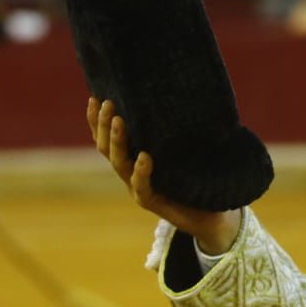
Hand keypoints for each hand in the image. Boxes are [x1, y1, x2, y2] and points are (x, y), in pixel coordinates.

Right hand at [86, 97, 243, 253]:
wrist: (210, 215)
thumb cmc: (198, 178)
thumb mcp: (184, 148)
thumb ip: (178, 128)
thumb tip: (183, 92)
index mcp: (133, 158)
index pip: (108, 137)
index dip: (97, 120)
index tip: (95, 97)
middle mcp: (130, 172)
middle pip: (107, 148)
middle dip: (103, 125)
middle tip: (107, 103)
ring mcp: (138, 188)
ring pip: (119, 164)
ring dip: (117, 142)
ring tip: (119, 121)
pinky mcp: (152, 202)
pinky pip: (141, 187)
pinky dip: (141, 171)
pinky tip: (144, 157)